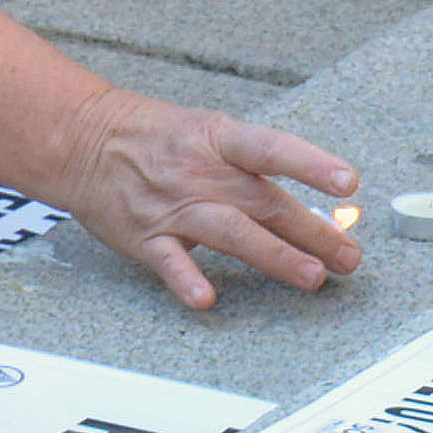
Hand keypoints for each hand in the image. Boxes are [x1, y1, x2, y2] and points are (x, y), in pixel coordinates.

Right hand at [34, 87, 362, 311]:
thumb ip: (253, 167)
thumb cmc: (158, 138)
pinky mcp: (146, 236)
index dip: (311, 165)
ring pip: (230, 231)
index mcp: (219, 139)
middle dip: (312, 232)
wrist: (84, 139)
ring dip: (273, 255)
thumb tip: (311, 204)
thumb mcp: (208, 132)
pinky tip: (207, 299)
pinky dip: (187, 280)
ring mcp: (173, 205)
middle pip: (264, 202)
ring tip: (312, 277)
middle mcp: (200, 170)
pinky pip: (169, 261)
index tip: (348, 183)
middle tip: (349, 258)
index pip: (272, 149)